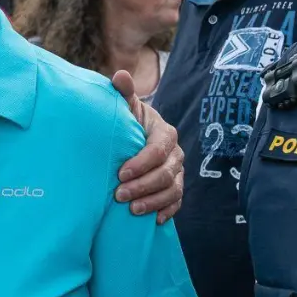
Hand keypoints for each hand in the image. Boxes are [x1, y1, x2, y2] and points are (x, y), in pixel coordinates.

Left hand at [112, 70, 184, 223]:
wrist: (135, 140)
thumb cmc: (128, 124)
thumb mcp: (125, 109)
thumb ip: (123, 94)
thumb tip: (120, 75)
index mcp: (164, 133)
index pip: (158, 149)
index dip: (141, 163)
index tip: (120, 173)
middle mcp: (175, 153)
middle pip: (166, 173)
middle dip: (143, 186)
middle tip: (119, 195)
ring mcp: (177, 172)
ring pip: (173, 190)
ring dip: (153, 202)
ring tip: (132, 210)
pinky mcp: (175, 188)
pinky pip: (177, 203)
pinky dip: (166, 212)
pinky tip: (153, 221)